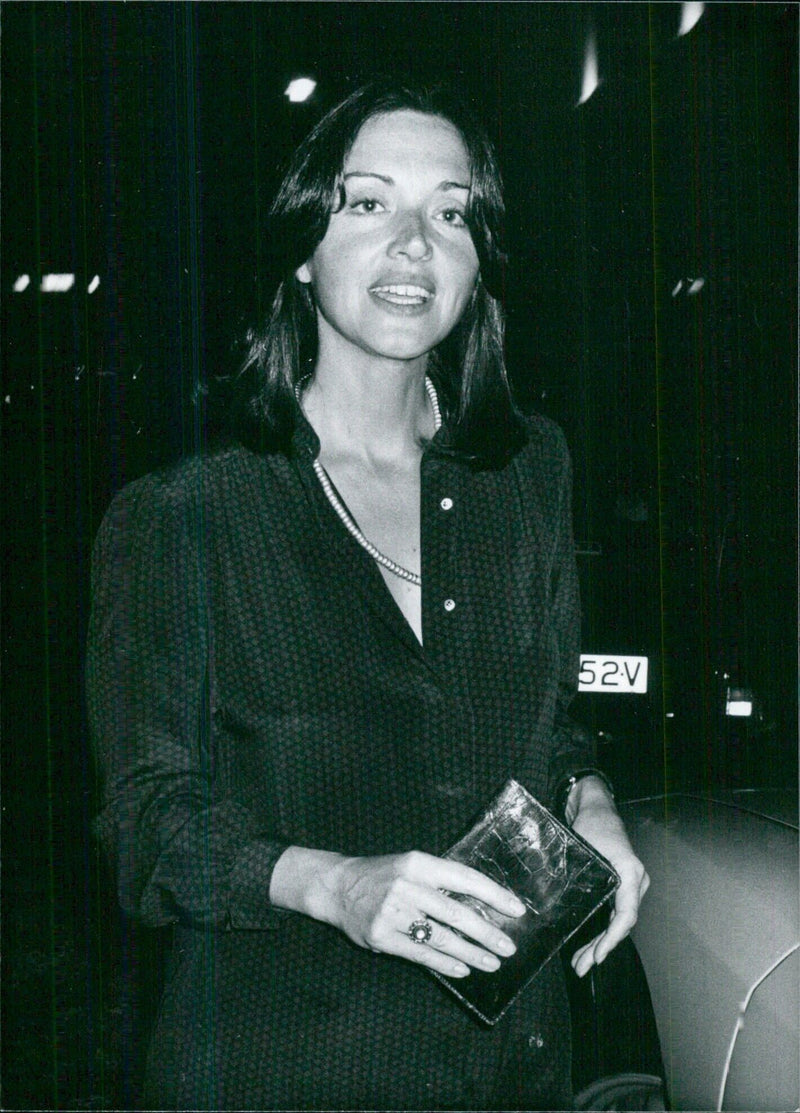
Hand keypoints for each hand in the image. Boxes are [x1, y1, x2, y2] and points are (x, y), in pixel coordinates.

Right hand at [317, 850, 525, 978]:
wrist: (337, 886)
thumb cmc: (383, 875)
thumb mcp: (411, 865)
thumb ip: (440, 880)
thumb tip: (483, 902)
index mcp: (418, 863)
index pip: (464, 878)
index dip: (493, 894)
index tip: (516, 909)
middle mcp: (407, 886)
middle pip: (456, 913)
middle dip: (486, 932)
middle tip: (508, 947)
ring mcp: (392, 912)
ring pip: (441, 937)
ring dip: (470, 953)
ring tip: (491, 963)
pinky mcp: (381, 936)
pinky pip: (420, 954)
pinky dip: (444, 963)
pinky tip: (462, 970)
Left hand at [566, 777, 649, 977]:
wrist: (599, 808)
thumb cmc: (592, 824)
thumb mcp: (583, 846)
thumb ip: (578, 872)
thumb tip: (555, 902)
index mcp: (630, 872)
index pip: (626, 913)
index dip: (612, 937)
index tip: (598, 955)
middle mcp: (636, 881)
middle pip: (621, 922)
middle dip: (601, 948)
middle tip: (581, 967)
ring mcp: (632, 885)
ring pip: (618, 920)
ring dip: (600, 942)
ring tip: (581, 964)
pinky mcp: (623, 887)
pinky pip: (615, 913)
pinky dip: (602, 930)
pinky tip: (588, 946)